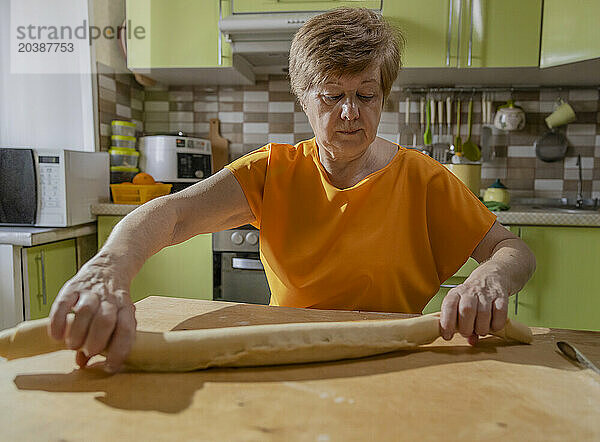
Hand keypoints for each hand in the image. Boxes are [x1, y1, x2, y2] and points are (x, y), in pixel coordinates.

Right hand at [48, 254, 135, 372]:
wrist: (109, 268)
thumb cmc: (112, 302)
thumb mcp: (116, 318)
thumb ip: (103, 341)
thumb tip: (83, 364)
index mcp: (126, 309)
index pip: (126, 330)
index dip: (119, 350)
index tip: (109, 367)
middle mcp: (110, 299)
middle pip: (105, 320)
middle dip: (96, 341)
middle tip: (88, 352)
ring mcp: (92, 292)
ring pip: (86, 311)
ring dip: (78, 333)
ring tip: (73, 346)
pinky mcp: (73, 287)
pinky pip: (63, 303)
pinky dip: (58, 321)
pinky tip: (56, 336)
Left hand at [439, 270, 508, 345]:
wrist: (491, 276)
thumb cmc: (472, 295)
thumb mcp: (461, 305)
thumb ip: (463, 324)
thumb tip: (471, 342)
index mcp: (456, 293)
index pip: (448, 306)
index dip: (447, 323)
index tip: (447, 336)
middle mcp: (470, 292)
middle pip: (466, 310)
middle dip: (466, 327)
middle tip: (466, 333)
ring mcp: (486, 293)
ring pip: (483, 313)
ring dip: (481, 328)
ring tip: (480, 331)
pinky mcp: (501, 296)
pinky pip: (500, 312)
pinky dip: (497, 324)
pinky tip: (493, 326)